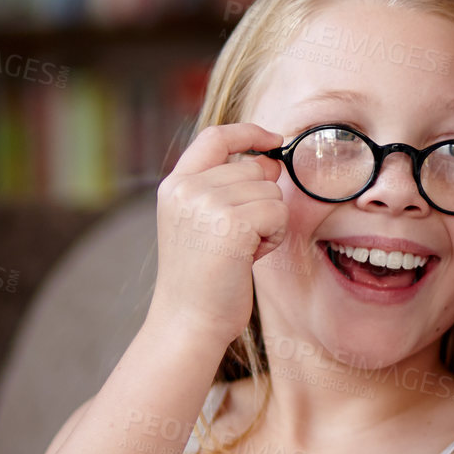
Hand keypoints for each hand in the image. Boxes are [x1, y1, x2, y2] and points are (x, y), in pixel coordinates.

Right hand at [151, 123, 289, 346]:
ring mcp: (207, 204)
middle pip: (255, 168)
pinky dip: (272, 237)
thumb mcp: (202, 221)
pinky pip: (277, 214)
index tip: (274, 139)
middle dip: (262, 200)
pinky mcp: (232, 224)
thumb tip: (270, 160)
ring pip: (271, 192)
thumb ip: (226, 186)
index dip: (250, 132)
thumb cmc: (204, 276)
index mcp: (175, 184)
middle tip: (240, 238)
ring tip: (240, 250)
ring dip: (268, 223)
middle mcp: (187, 188)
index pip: (216, 136)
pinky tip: (249, 258)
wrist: (189, 320)